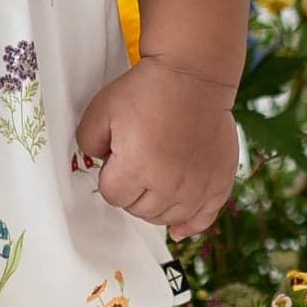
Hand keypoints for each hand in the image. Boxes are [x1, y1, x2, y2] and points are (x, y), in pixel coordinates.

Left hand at [71, 60, 239, 238]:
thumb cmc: (147, 90)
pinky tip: (180, 229)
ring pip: (168, 217)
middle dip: (132, 192)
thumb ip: (87, 142)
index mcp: (136, 168)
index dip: (111, 178)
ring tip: (155, 181)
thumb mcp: (101, 109)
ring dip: (156, 205)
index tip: (118, 158)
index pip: (113, 196)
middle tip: (138, 163)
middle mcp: (168, 184)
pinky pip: (204, 217)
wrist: (193, 76)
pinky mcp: (219, 181)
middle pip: (140, 211)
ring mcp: (197, 185)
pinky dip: (191, 225)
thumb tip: (100, 163)